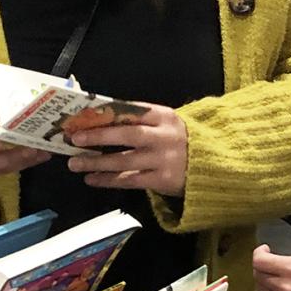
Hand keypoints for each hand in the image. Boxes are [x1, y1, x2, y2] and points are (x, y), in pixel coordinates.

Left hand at [65, 103, 187, 194]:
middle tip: (75, 138)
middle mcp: (164, 136)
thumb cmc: (182, 141)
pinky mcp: (163, 180)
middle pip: (127, 134)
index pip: (132, 111)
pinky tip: (92, 179)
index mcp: (164, 116)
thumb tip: (101, 117)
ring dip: (96, 162)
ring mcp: (164, 159)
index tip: (84, 116)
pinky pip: (130, 180)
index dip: (106, 114)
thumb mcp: (167, 123)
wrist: (216, 164)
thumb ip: (141, 120)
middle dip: (98, 136)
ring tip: (75, 163)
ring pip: (124, 160)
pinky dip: (108, 180)